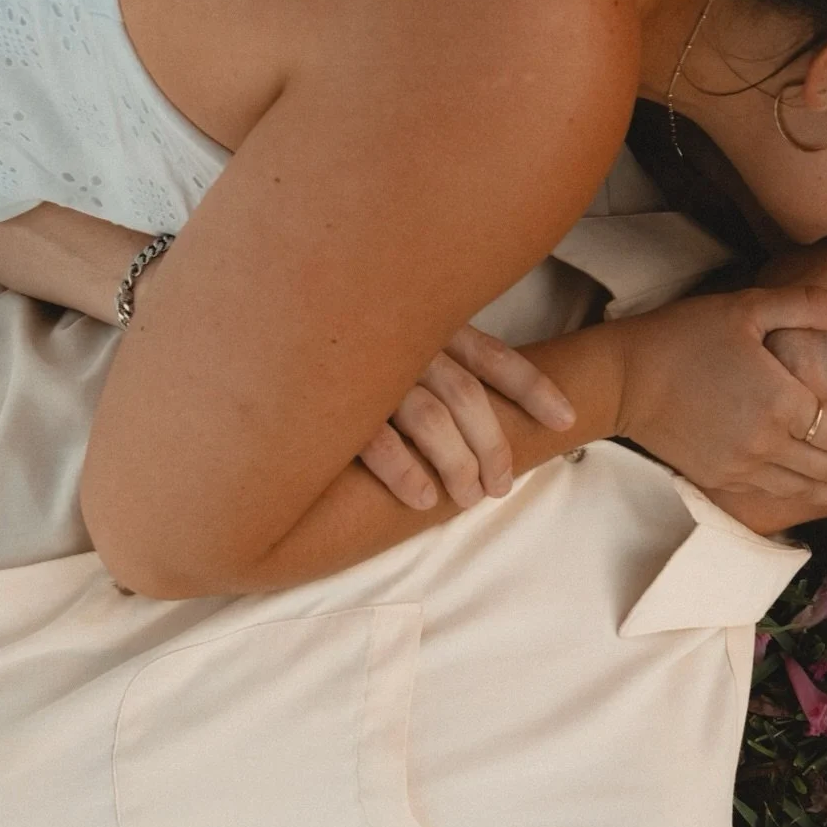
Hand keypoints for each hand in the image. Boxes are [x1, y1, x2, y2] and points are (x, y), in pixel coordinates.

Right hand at [358, 324, 575, 509]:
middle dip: (494, 445)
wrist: (259, 343)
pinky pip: (378, 442)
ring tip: (470, 498)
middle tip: (501, 486)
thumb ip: (441, 364)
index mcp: (432, 327)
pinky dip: (406, 472)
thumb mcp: (401, 343)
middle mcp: (407, 344)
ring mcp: (372, 372)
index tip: (566, 420)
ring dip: (458, 465)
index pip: (494, 356)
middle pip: (468, 395)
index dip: (534, 389)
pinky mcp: (339, 406)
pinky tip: (425, 499)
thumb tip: (483, 415)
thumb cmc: (353, 357)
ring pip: (432, 420)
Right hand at [610, 287, 826, 512]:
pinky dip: (807, 498)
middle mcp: (768, 443)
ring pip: (808, 489)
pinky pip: (775, 494)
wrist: (622, 378)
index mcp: (782, 401)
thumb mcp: (748, 307)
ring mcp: (743, 466)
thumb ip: (808, 307)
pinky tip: (822, 498)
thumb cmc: (684, 335)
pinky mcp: (721, 478)